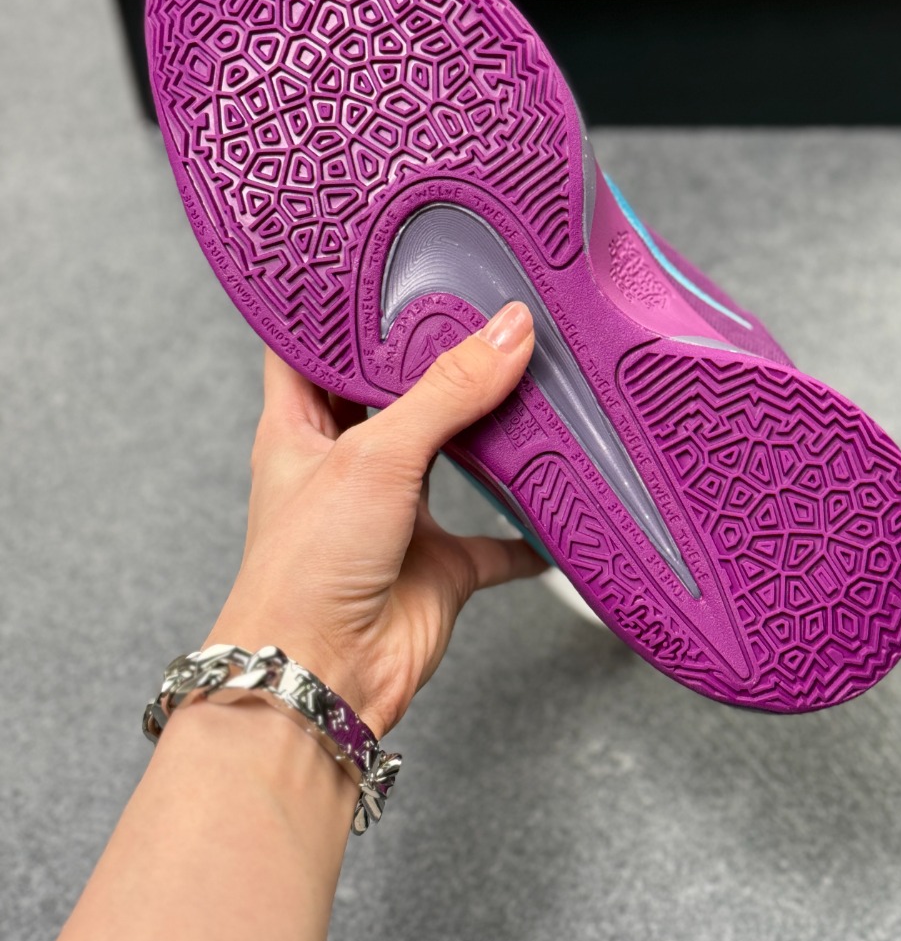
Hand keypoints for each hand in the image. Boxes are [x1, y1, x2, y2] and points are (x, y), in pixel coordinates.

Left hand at [204, 301, 544, 737]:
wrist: (320, 679)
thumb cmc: (306, 567)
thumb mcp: (375, 455)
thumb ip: (448, 390)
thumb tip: (510, 329)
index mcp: (299, 428)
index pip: (311, 348)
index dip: (339, 306)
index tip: (383, 260)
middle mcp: (347, 465)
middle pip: (394, 394)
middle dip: (435, 357)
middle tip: (482, 301)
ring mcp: (394, 516)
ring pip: (452, 456)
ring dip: (489, 429)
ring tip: (533, 371)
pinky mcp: (437, 565)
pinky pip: (496, 541)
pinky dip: (529, 529)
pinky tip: (561, 499)